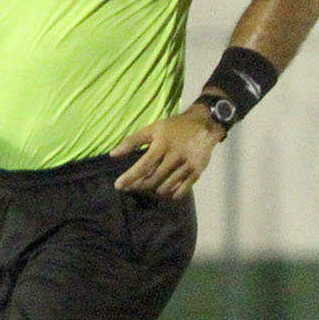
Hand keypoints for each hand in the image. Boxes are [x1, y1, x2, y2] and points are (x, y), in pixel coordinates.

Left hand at [111, 105, 225, 198]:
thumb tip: (113, 154)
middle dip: (139, 186)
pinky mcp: (197, 172)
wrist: (205, 125)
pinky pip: (182, 190)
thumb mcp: (153, 129)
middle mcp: (175, 156)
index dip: (130, 177)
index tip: (118, 186)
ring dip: (153, 191)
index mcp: (163, 144)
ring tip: (146, 188)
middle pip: (153, 179)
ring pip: (166, 187)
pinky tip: (164, 191)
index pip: (143, 165)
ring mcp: (187, 166)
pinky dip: (170, 194)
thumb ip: (132, 141)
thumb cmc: (175, 127)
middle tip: (130, 187)